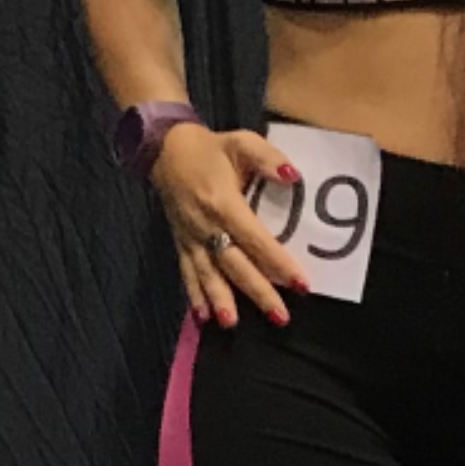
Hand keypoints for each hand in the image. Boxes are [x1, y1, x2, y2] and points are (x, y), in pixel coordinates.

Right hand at [152, 123, 305, 328]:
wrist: (163, 148)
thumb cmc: (210, 148)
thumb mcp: (241, 142)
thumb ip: (268, 158)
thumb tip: (293, 177)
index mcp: (222, 201)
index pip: (254, 237)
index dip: (278, 262)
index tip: (301, 284)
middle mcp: (204, 223)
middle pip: (234, 263)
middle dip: (258, 291)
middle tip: (281, 316)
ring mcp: (189, 235)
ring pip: (207, 272)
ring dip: (220, 299)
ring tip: (232, 323)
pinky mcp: (180, 240)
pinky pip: (186, 270)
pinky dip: (194, 294)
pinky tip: (202, 316)